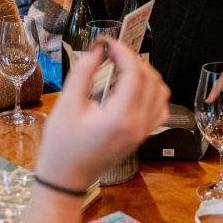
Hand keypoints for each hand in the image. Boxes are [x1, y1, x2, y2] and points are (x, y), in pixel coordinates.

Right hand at [37, 40, 169, 190]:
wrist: (66, 178)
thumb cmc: (61, 145)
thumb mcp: (66, 105)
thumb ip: (83, 73)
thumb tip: (98, 50)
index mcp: (121, 117)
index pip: (135, 73)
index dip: (123, 52)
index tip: (106, 43)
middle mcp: (139, 125)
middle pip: (151, 79)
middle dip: (133, 60)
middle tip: (111, 53)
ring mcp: (143, 132)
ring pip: (161, 93)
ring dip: (145, 74)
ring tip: (122, 67)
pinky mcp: (142, 136)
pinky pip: (160, 109)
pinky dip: (152, 92)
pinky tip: (133, 88)